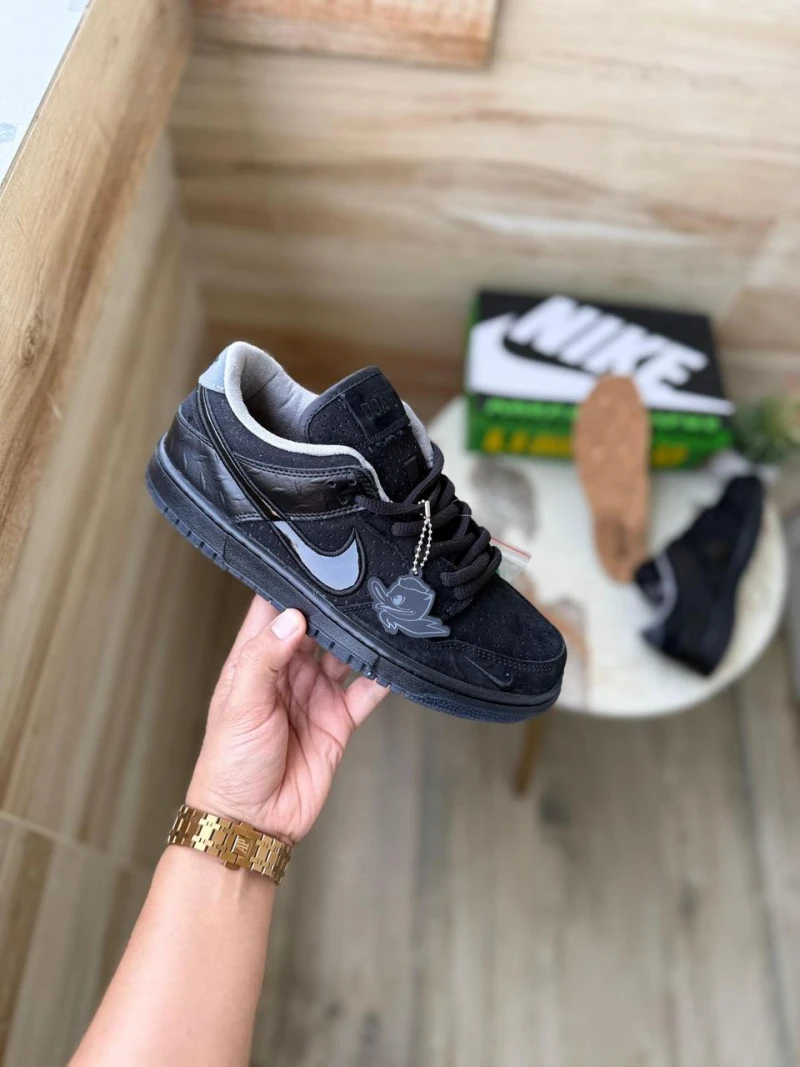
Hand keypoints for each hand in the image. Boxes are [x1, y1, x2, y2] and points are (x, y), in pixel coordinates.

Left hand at [186, 596, 387, 842]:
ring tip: (384, 612)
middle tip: (361, 580)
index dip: (290, 584)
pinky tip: (397, 658)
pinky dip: (383, 676)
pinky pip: (366, 692)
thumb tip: (292, 616)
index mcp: (254, 661)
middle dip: (335, 607)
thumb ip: (265, 658)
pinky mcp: (338, 721)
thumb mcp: (241, 704)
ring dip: (361, 637)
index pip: (272, 610)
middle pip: (316, 627)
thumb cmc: (230, 764)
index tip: (313, 559)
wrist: (253, 822)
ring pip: (345, 654)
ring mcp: (315, 695)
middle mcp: (287, 672)